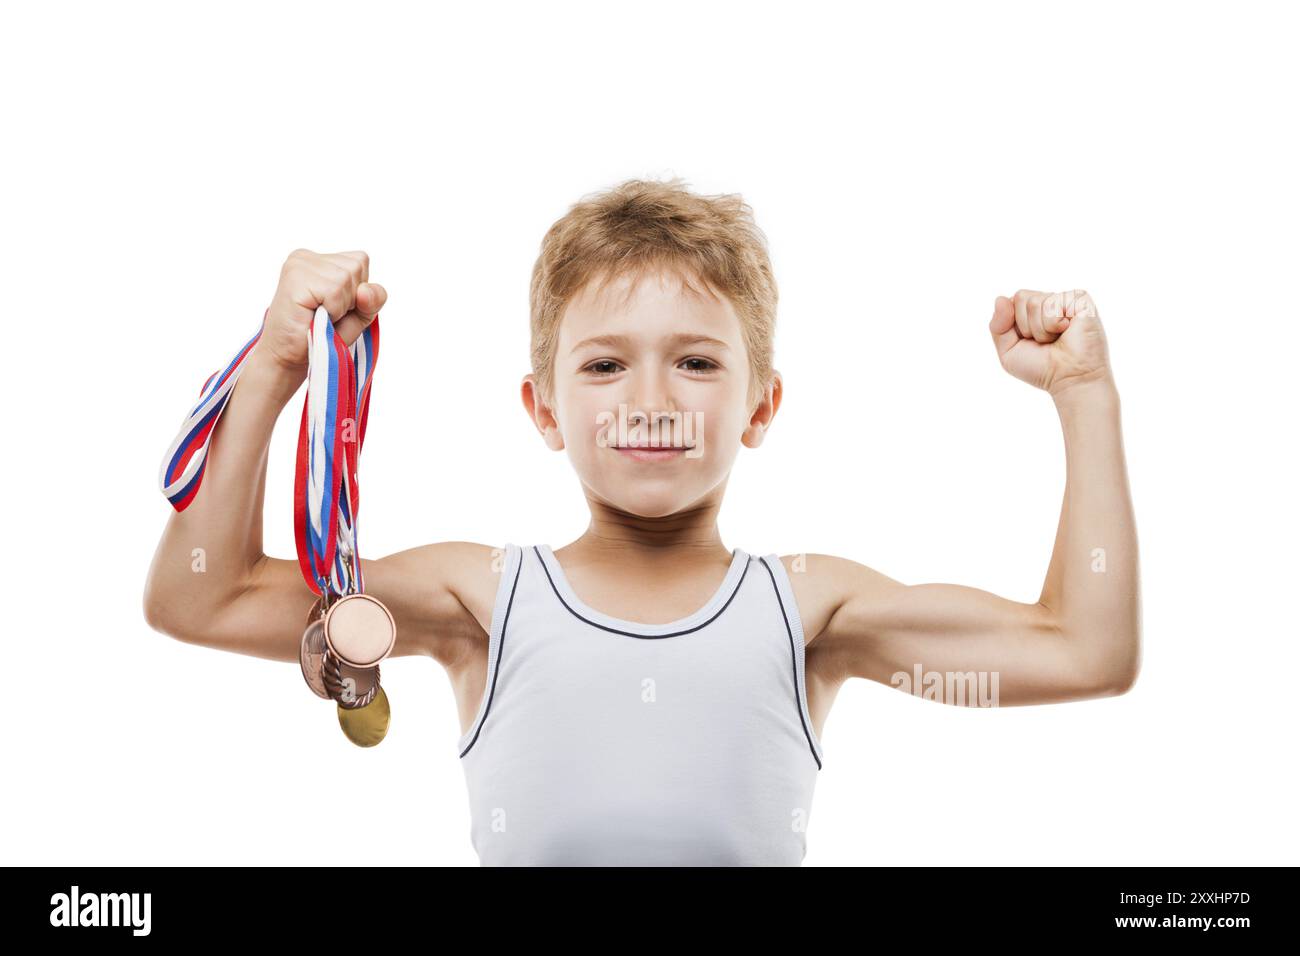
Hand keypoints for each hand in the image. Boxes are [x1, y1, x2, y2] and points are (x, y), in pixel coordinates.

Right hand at [257, 249, 387, 375]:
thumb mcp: (358, 315)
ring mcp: (299, 264)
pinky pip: (334, 290)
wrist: (291, 359)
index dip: (357, 291)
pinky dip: (332, 310)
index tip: (334, 307)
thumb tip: (366, 290)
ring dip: (340, 306)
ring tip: (318, 315)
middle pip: (357, 266)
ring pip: (346, 278)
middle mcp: (307, 256)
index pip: (360, 261)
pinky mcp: (295, 277)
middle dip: (350, 299)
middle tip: (325, 314)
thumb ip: (373, 299)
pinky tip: (313, 316)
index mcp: (320, 260)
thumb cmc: (322, 337)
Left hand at [988, 289, 1111, 397]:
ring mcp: (1065, 299)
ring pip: (1035, 302)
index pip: (1011, 301)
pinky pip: (1053, 303)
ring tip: (1056, 338)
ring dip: (1041, 329)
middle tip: (1045, 341)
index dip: (1013, 323)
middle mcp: (1048, 302)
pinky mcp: (1080, 299)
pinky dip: (1054, 323)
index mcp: (1032, 311)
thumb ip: (998, 326)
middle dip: (1026, 326)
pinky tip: (1067, 330)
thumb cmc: (1042, 368)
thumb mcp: (1008, 352)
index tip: (1027, 340)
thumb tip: (1000, 298)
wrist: (1069, 379)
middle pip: (1021, 297)